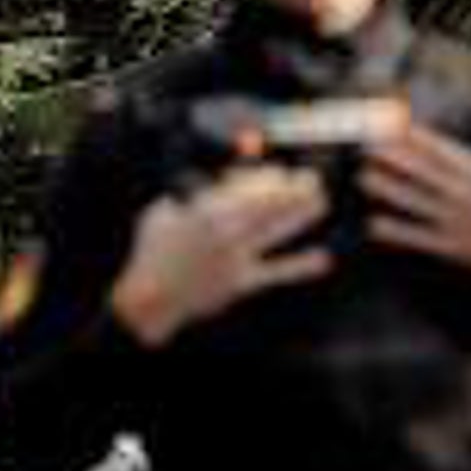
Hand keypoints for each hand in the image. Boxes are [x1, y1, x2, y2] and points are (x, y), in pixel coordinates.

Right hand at [110, 166, 332, 346]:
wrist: (148, 298)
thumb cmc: (151, 253)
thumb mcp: (162, 212)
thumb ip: (189, 196)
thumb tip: (219, 184)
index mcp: (204, 211)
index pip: (244, 188)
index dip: (267, 178)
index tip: (281, 172)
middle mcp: (225, 232)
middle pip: (266, 206)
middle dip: (292, 190)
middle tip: (312, 179)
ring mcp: (235, 258)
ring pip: (274, 232)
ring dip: (300, 216)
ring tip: (321, 203)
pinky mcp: (241, 283)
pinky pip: (274, 273)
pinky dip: (299, 266)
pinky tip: (322, 259)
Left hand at [361, 125, 470, 299]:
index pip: (444, 152)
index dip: (418, 138)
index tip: (395, 125)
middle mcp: (467, 196)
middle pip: (423, 173)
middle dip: (395, 157)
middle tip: (366, 145)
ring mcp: (458, 222)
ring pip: (415, 202)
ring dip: (388, 189)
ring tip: (363, 176)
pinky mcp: (453, 248)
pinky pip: (419, 238)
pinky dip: (396, 231)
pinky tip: (373, 225)